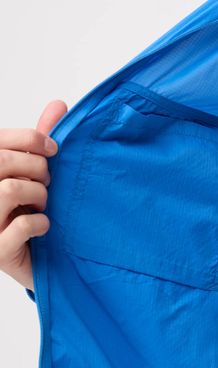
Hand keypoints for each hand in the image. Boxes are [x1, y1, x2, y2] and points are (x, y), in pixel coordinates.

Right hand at [0, 100, 67, 292]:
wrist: (31, 259)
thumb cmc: (27, 212)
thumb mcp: (32, 175)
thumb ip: (39, 144)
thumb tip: (59, 104)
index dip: (30, 139)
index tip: (53, 149)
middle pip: (3, 162)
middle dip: (37, 169)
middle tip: (48, 182)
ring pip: (9, 190)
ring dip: (38, 196)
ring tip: (43, 205)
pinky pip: (21, 226)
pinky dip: (40, 223)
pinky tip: (43, 226)